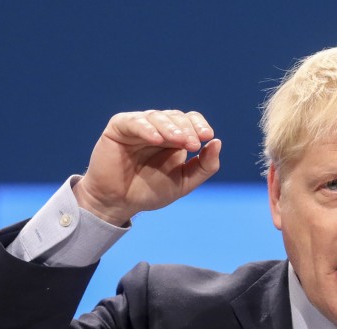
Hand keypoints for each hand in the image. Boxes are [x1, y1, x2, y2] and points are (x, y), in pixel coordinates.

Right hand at [73, 110, 221, 224]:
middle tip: (193, 144)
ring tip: (179, 141)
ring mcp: (138, 126)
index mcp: (174, 137)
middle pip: (175, 116)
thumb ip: (204, 166)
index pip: (190, 120)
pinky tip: (157, 139)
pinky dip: (146, 128)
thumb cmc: (150, 192)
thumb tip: (217, 143)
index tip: (208, 137)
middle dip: (187, 129)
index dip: (199, 124)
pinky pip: (134, 122)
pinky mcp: (119, 127)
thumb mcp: (184, 182)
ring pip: (156, 117)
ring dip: (170, 128)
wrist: (119, 203)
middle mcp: (157, 128)